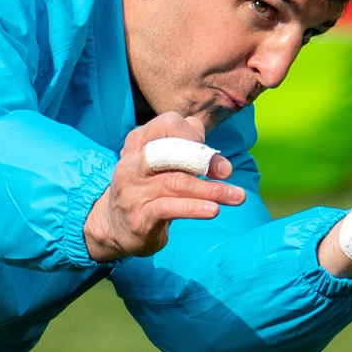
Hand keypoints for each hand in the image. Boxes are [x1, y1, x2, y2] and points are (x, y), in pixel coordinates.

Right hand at [83, 113, 244, 261]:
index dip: (194, 135)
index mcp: (138, 142)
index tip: (210, 152)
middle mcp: (133, 164)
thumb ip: (184, 149)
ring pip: (177, 182)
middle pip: (170, 150)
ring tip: (237, 196)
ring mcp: (134, 190)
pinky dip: (194, 208)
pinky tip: (213, 210)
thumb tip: (212, 147)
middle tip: (227, 171)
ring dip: (211, 190)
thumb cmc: (147, 190)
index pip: (169, 124)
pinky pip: (170, 208)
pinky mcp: (139, 216)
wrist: (114, 227)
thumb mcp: (160, 164)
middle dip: (203, 160)